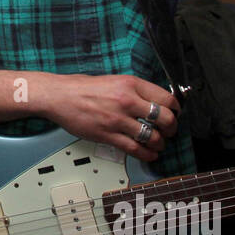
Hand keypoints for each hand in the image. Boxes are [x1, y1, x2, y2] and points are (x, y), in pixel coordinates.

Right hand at [41, 74, 179, 162]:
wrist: (59, 96)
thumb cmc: (81, 88)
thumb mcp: (113, 80)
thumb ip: (133, 90)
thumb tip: (152, 101)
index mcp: (130, 84)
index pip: (166, 98)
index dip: (175, 109)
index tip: (175, 114)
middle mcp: (127, 101)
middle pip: (164, 118)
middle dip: (171, 128)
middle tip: (170, 131)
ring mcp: (117, 119)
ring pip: (151, 136)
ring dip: (159, 143)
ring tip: (158, 144)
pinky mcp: (107, 135)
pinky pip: (134, 148)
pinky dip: (146, 154)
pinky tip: (149, 154)